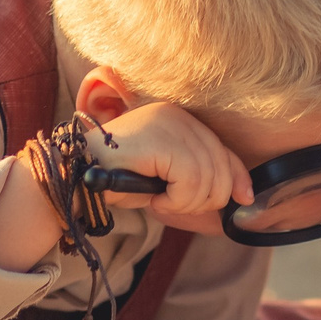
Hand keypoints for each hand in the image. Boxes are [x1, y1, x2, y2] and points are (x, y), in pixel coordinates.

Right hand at [88, 102, 254, 222]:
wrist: (75, 177)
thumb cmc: (116, 178)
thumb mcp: (164, 177)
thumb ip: (197, 177)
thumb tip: (241, 194)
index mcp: (178, 119)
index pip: (222, 149)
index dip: (237, 175)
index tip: (244, 197)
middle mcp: (176, 115)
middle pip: (219, 166)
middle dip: (205, 198)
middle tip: (174, 204)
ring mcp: (168, 124)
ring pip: (207, 179)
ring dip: (185, 203)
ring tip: (160, 200)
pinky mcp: (161, 140)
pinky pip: (191, 182)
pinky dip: (175, 202)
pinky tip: (155, 200)